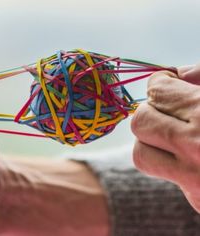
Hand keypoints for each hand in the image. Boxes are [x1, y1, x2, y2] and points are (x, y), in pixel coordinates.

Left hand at [131, 64, 199, 212]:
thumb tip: (180, 73)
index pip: (157, 91)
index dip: (158, 84)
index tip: (165, 84)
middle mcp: (197, 148)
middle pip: (140, 122)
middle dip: (149, 111)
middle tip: (165, 108)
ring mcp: (195, 180)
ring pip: (141, 154)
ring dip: (149, 140)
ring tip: (170, 133)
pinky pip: (165, 174)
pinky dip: (169, 162)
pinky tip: (193, 156)